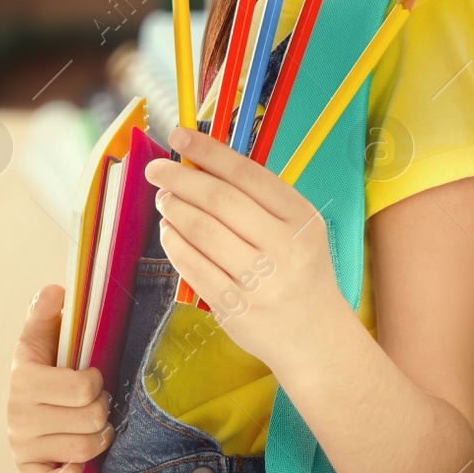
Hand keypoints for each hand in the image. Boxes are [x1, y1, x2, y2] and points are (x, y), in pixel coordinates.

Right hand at [6, 284, 112, 472]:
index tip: (91, 376)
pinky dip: (80, 470)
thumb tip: (55, 290)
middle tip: (97, 402)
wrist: (26, 411)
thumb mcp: (42, 337)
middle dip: (102, 409)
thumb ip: (46, 313)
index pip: (83, 387)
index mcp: (23, 378)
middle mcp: (18, 417)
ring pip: (85, 449)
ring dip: (99, 436)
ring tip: (93, 424)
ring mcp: (23, 448)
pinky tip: (81, 458)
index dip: (96, 381)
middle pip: (91, 420)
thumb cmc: (44, 368)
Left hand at [145, 126, 350, 370]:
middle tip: (157, 170)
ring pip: (202, 233)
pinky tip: (169, 232)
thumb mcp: (296, 226)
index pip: (247, 174)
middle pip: (220, 201)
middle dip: (180, 179)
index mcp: (300, 218)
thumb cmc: (299, 270)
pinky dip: (174, 244)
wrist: (316, 337)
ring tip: (164, 200)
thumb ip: (257, 197)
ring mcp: (260, 282)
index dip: (208, 151)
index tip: (178, 135)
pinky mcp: (236, 310)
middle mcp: (284, 248)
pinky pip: (194, 268)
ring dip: (174, 210)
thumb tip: (199, 161)